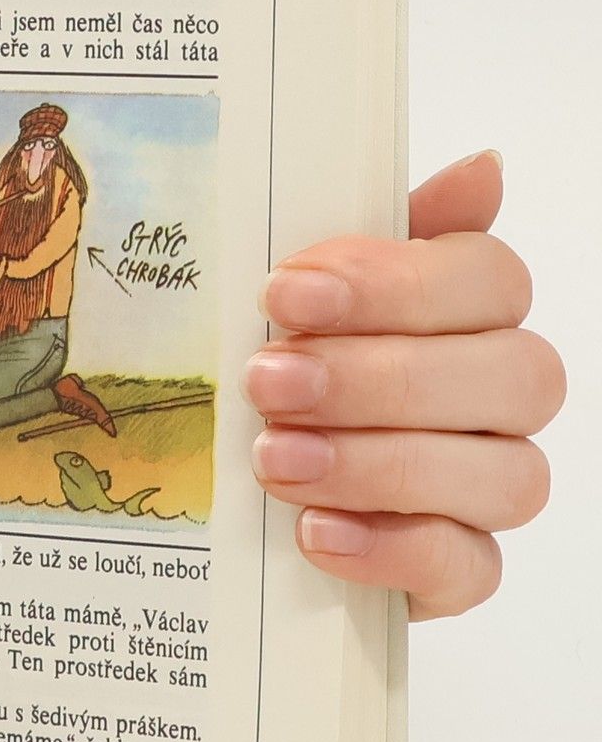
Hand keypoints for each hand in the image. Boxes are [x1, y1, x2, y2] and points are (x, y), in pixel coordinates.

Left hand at [243, 151, 562, 618]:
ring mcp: (486, 490)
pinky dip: (391, 548)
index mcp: (467, 313)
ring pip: (505, 475)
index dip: (394, 284)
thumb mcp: (295, 299)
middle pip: (513, 376)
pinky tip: (314, 533)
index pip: (490, 280)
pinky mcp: (456, 573)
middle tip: (267, 382)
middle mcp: (499, 398)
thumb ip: (376, 233)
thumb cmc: (275, 371)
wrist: (229, 501)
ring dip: (381, 463)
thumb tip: (483, 168)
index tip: (286, 292)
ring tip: (274, 459)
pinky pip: (468, 567)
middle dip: (380, 377)